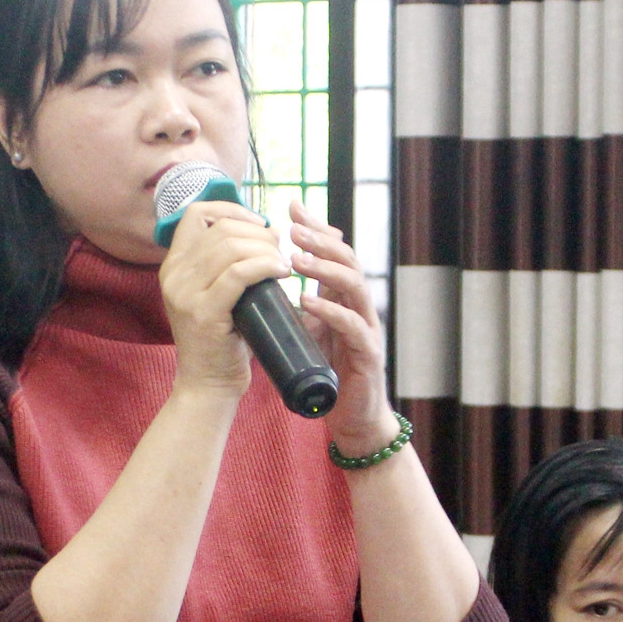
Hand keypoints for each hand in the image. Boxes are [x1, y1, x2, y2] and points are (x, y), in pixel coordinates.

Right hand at [159, 198, 286, 395]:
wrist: (208, 384)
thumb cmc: (222, 339)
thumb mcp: (216, 293)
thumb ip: (226, 263)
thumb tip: (268, 230)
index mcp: (173, 265)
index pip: (197, 213)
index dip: (233, 209)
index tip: (260, 225)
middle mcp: (173, 274)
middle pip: (222, 228)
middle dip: (259, 233)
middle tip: (280, 249)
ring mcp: (185, 293)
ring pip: (232, 247)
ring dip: (266, 249)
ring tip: (283, 263)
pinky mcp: (203, 312)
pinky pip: (239, 273)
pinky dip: (266, 266)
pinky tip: (282, 272)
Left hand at [287, 200, 395, 453]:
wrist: (352, 415)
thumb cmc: (328, 370)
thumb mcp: (305, 330)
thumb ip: (290, 305)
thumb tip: (253, 280)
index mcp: (342, 297)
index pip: (333, 252)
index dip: (316, 228)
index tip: (292, 206)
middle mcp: (358, 305)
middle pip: (347, 259)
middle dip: (320, 240)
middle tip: (293, 228)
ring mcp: (366, 327)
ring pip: (354, 285)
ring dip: (325, 268)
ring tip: (297, 258)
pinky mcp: (368, 353)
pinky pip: (353, 325)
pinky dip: (331, 310)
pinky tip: (309, 301)